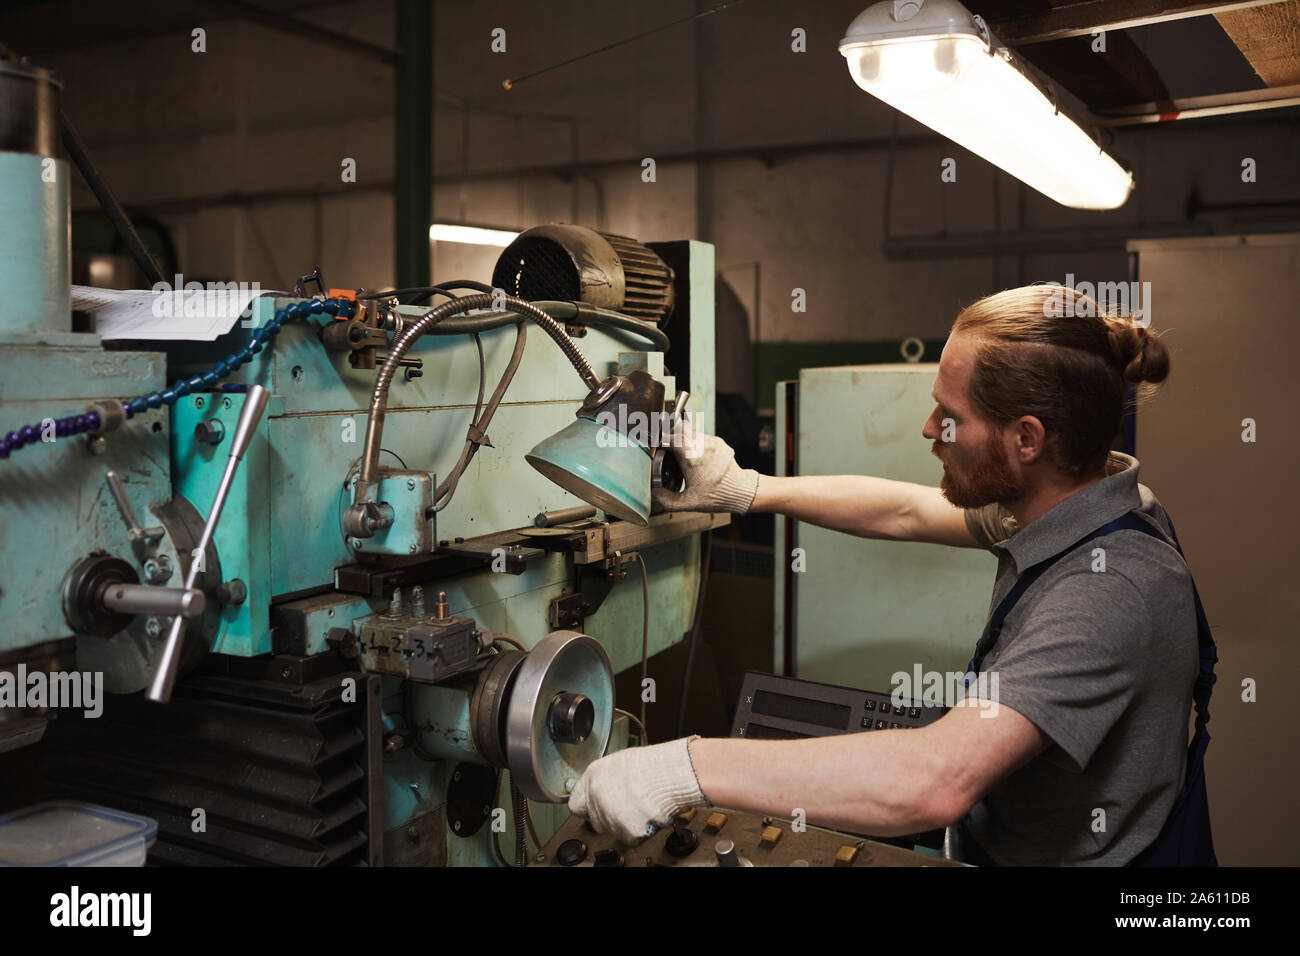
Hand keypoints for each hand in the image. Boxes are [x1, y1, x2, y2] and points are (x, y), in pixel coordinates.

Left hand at [567, 736, 706, 843]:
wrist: (672, 774)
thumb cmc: (653, 765)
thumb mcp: (620, 763)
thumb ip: (604, 780)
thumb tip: (602, 788)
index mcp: (593, 777)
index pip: (576, 804)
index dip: (589, 807)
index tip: (595, 808)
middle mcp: (597, 798)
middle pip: (596, 821)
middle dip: (610, 816)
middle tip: (629, 805)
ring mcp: (610, 816)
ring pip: (614, 831)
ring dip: (626, 823)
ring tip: (642, 805)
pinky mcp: (627, 831)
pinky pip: (631, 837)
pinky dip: (641, 830)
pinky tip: (648, 814)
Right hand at [652, 419, 759, 514]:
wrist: (742, 491)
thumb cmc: (718, 496)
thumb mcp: (689, 503)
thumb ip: (667, 500)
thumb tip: (654, 493)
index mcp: (692, 457)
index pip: (671, 437)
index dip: (661, 440)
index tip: (658, 447)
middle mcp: (702, 445)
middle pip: (680, 428)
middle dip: (671, 435)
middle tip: (667, 447)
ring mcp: (712, 442)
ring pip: (692, 431)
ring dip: (684, 440)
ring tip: (683, 456)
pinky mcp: (719, 442)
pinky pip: (702, 437)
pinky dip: (695, 443)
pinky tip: (696, 458)